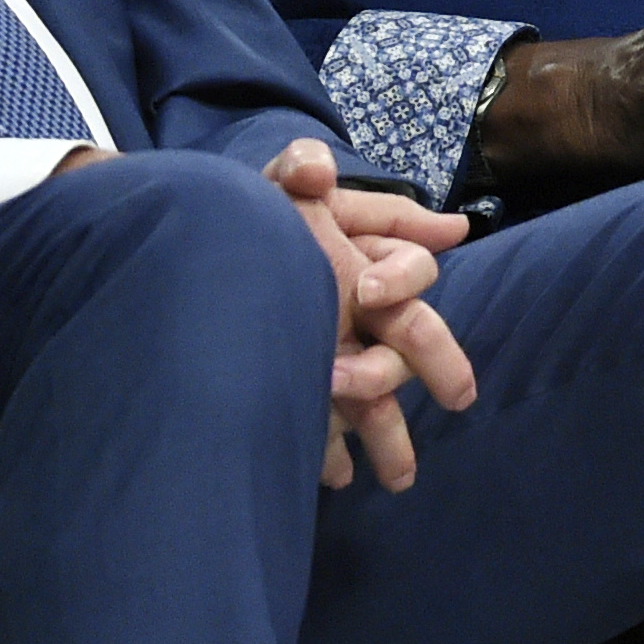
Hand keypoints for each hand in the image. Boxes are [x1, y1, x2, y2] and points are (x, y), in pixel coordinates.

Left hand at [263, 142, 477, 491]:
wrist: (186, 263)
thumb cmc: (244, 219)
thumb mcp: (269, 190)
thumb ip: (296, 171)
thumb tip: (318, 167)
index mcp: (369, 262)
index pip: (410, 268)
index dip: (401, 277)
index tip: (368, 292)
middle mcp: (365, 313)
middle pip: (413, 338)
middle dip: (436, 363)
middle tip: (457, 394)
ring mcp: (338, 356)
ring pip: (379, 398)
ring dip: (391, 432)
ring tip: (397, 473)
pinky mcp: (305, 393)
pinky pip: (327, 431)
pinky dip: (331, 453)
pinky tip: (334, 476)